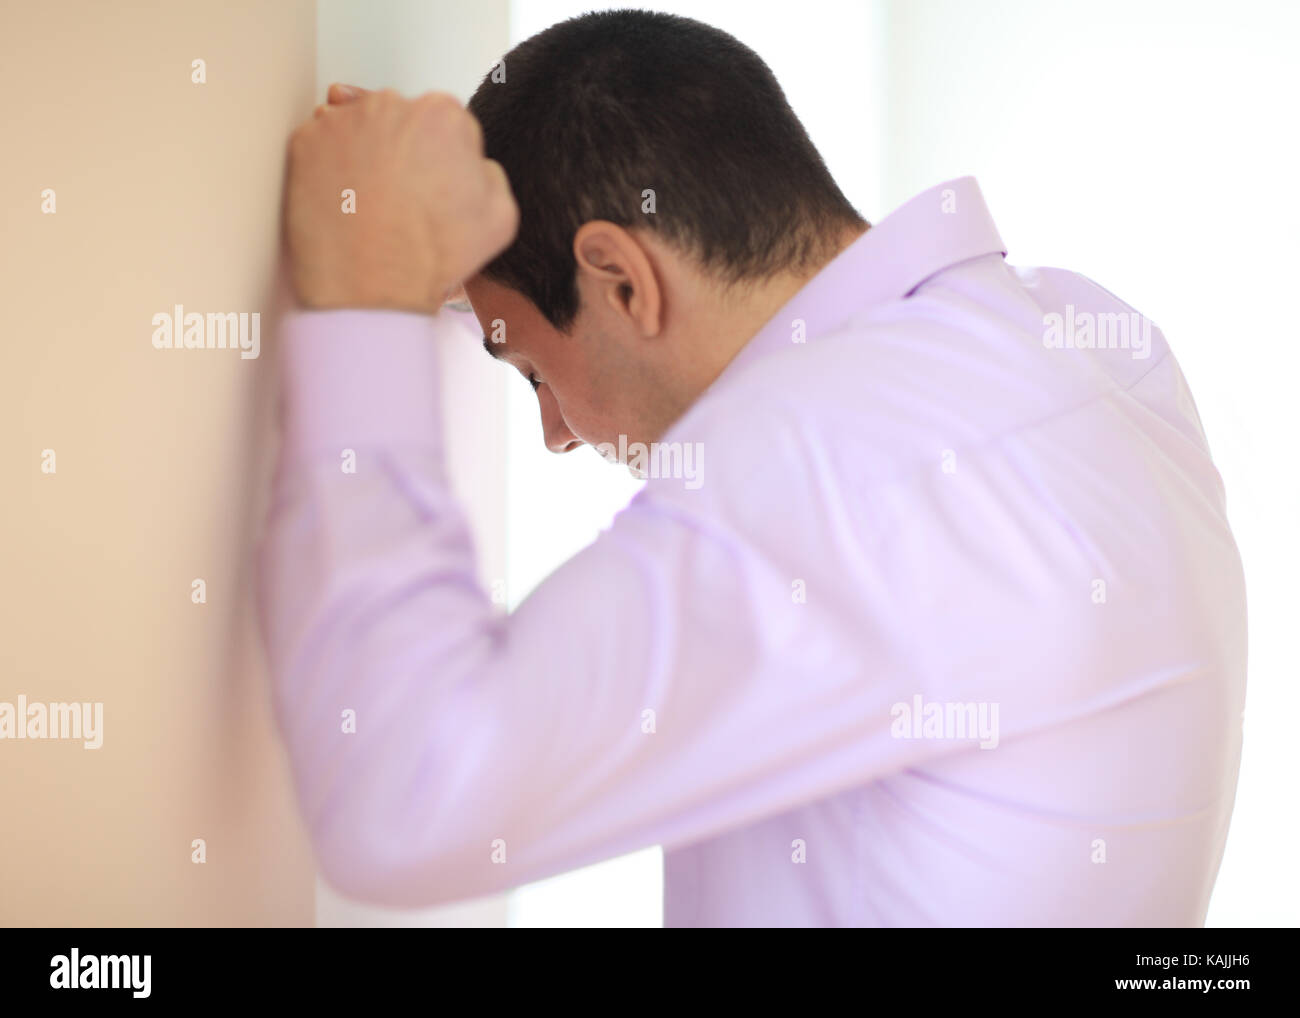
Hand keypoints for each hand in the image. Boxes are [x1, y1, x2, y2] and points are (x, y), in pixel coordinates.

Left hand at [284, 85, 517, 313]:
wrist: (370, 294)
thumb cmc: (431, 259)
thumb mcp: (500, 218)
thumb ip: (490, 171)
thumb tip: (471, 161)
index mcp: (444, 116)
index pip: (444, 123)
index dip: (440, 159)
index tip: (431, 186)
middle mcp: (392, 105)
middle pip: (399, 118)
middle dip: (400, 150)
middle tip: (400, 198)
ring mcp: (343, 121)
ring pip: (358, 128)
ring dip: (363, 155)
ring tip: (370, 203)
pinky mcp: (305, 142)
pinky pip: (320, 145)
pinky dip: (328, 168)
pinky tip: (342, 200)